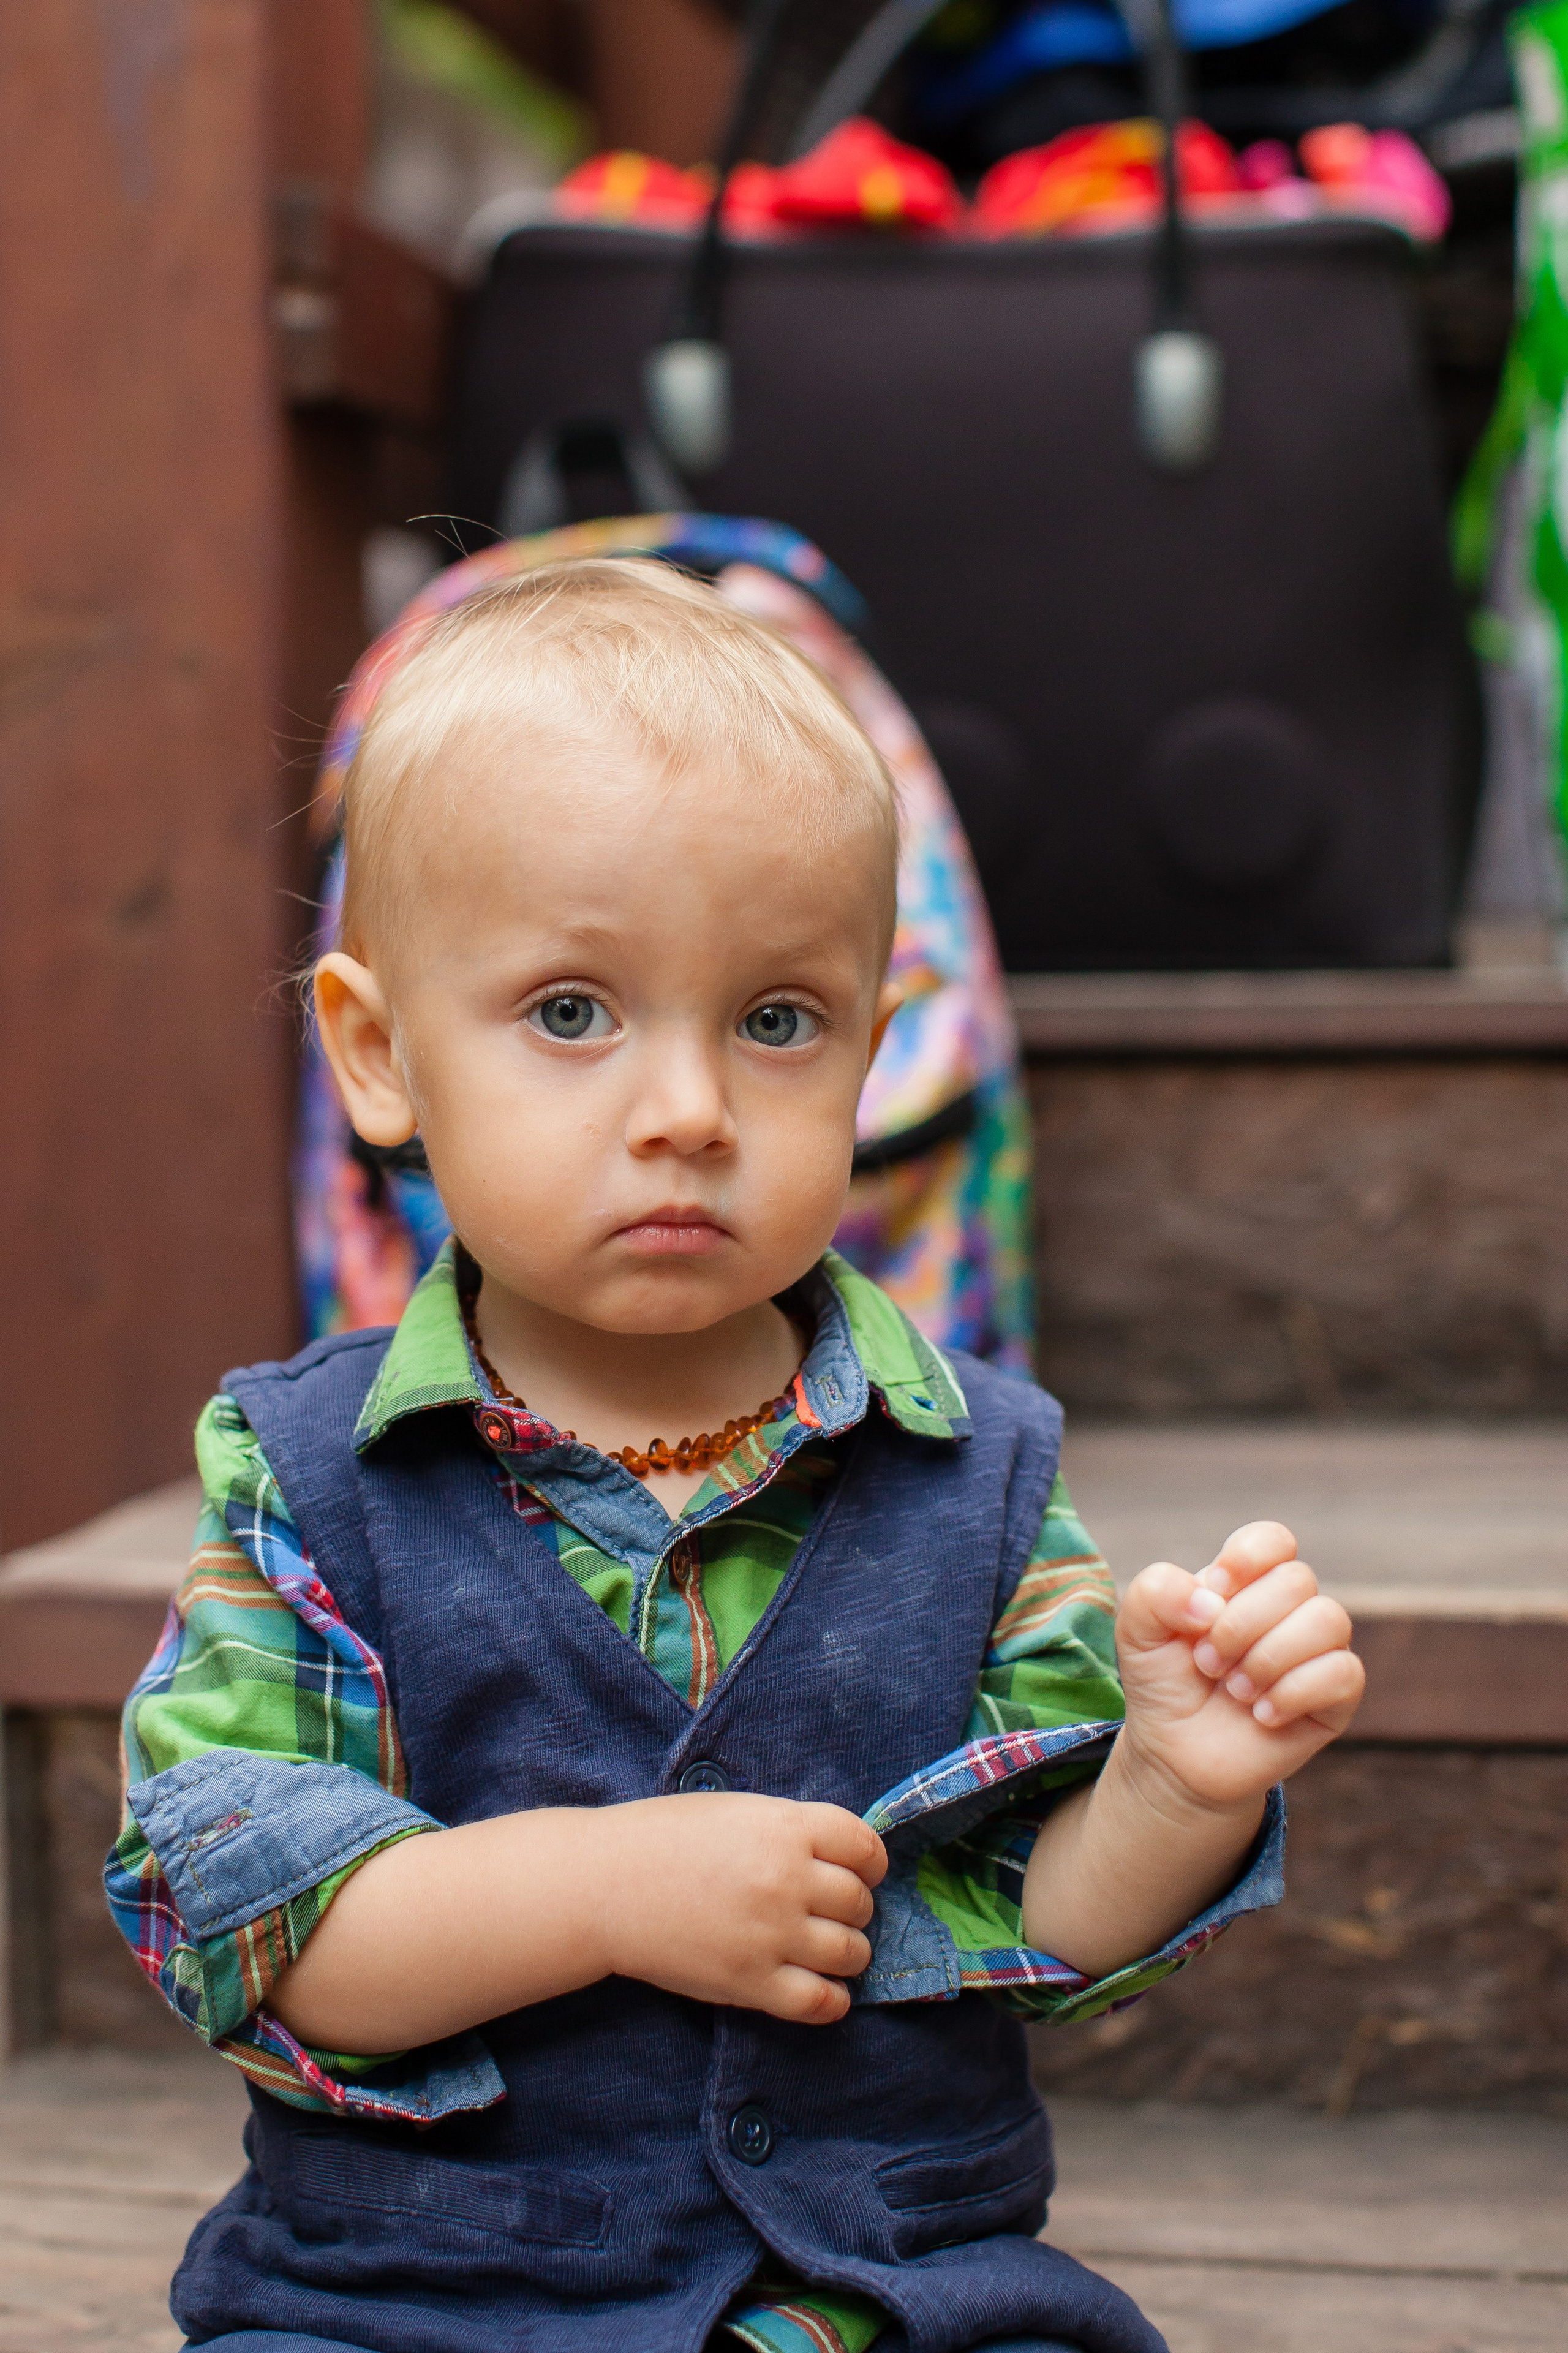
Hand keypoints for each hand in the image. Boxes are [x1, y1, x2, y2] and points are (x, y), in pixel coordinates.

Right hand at [595, 1792, 886, 2025]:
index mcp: (785, 1827)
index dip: (869, 1863)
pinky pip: (821, 2002)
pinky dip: (833, 1999)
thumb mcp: (737, 1812)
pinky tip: (820, 1989)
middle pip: (859, 1902)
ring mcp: (773, 1934)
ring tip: (826, 1950)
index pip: (865, 1846)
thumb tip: (840, 1859)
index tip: (859, 1872)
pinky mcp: (752, 1983)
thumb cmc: (664, 1838)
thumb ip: (790, 1831)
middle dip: (853, 1908)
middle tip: (830, 1912)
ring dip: (848, 1953)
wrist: (604, 1885)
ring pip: (852, 1953)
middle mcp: (787, 1879)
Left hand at [1115, 1521, 1363, 1812]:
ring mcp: (1317, 1650)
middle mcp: (1289, 1609)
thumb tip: (1211, 1599)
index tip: (1213, 1593)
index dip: (1246, 1560)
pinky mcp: (1336, 1696)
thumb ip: (1155, 1592)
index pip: (1274, 1540)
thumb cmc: (1163, 1684)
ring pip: (1328, 1619)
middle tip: (1207, 1664)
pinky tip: (1263, 1715)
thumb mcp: (1137, 1631)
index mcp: (1246, 1582)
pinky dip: (1294, 1693)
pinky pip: (1344, 1672)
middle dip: (1240, 1625)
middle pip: (1296, 1580)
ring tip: (1236, 1690)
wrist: (1175, 1754)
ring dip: (1268, 1658)